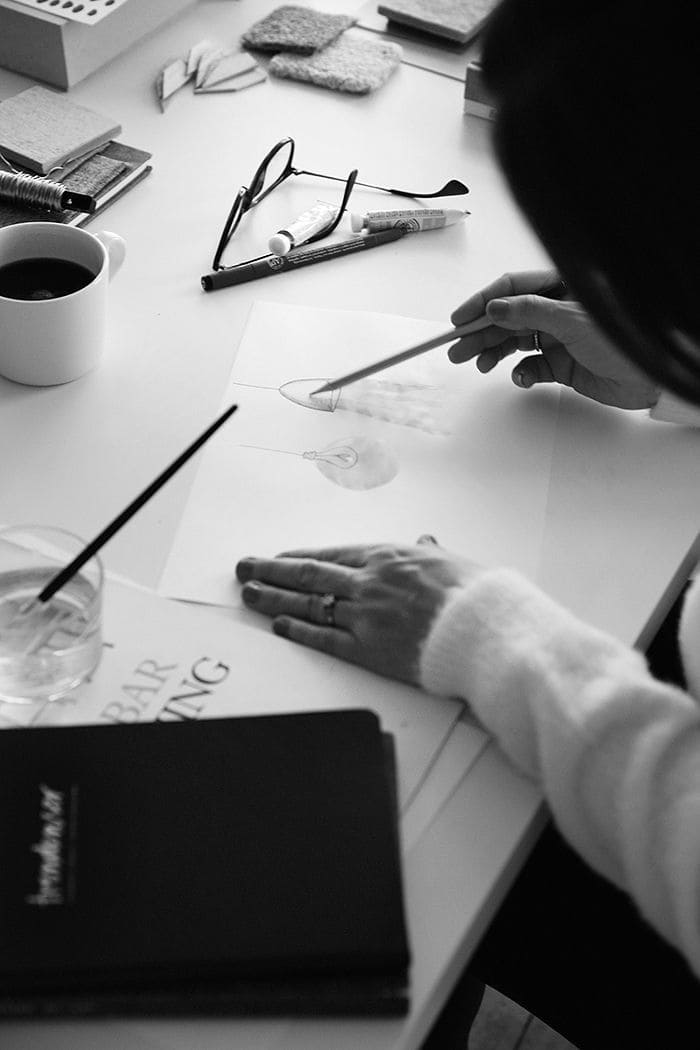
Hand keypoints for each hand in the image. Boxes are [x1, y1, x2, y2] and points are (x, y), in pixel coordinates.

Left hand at [236, 542, 481, 683]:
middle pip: (309, 575)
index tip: (278, 557)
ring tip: (250, 595)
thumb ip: (428, 553)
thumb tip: (424, 542)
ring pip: (309, 604)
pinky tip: (279, 626)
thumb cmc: (474, 594)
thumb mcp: (451, 561)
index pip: (331, 554)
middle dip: (271, 571)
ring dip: (274, 599)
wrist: (485, 629)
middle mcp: (369, 582)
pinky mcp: (369, 649)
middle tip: (245, 567)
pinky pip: (325, 638)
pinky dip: (299, 631)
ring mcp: (365, 616)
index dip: (299, 556)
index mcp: (387, 557)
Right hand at [449, 270, 659, 409]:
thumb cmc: (620, 341)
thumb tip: (494, 307)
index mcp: (560, 288)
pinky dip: (521, 373)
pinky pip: (531, 367)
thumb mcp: (571, 319)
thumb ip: (529, 312)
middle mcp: (555, 311)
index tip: (460, 318)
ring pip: (514, 342)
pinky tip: (521, 377)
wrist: (648, 379)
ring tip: (477, 364)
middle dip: (481, 332)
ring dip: (494, 353)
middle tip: (458, 349)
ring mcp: (557, 338)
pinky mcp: (561, 365)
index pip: (511, 288)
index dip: (483, 302)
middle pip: (507, 318)